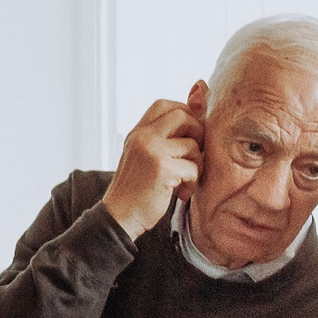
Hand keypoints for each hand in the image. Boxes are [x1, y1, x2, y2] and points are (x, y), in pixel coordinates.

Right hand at [101, 94, 204, 238]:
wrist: (120, 217)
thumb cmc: (138, 189)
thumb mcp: (146, 156)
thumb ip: (165, 136)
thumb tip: (197, 100)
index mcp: (137, 132)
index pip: (164, 104)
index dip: (184, 114)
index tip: (189, 137)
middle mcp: (142, 136)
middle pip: (183, 115)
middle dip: (197, 134)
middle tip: (193, 156)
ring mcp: (151, 150)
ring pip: (193, 145)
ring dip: (197, 165)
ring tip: (185, 181)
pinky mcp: (162, 168)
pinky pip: (193, 167)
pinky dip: (193, 183)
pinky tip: (182, 193)